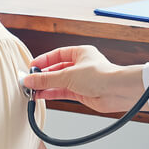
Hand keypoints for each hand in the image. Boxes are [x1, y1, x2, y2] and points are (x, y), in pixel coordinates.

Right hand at [23, 46, 145, 113]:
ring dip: (46, 86)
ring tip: (32, 90)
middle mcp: (81, 65)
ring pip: (59, 82)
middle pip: (57, 69)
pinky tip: (42, 95)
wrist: (117, 91)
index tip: (32, 67)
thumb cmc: (101, 75)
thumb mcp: (68, 75)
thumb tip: (30, 79)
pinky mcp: (82, 93)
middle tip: (30, 81)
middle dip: (43, 75)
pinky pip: (63, 92)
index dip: (44, 60)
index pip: (57, 54)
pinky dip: (52, 93)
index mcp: (80, 52)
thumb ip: (47, 78)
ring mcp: (82, 80)